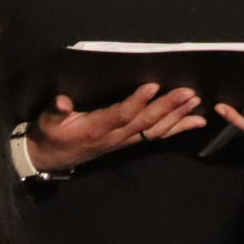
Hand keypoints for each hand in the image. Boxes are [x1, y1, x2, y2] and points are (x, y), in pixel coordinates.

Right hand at [30, 82, 204, 172]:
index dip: (137, 102)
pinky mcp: (130, 143)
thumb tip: (61, 102)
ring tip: (196, 102)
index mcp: (97, 128)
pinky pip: (157, 136)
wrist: (52, 158)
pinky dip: (178, 129)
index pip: (121, 114)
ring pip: (156, 130)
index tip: (152, 86)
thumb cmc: (51, 135)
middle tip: (188, 92)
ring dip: (178, 116)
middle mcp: (116, 137)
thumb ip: (55, 112)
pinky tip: (196, 121)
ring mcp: (125, 141)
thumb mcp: (47, 122)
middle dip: (168, 106)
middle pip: (146, 121)